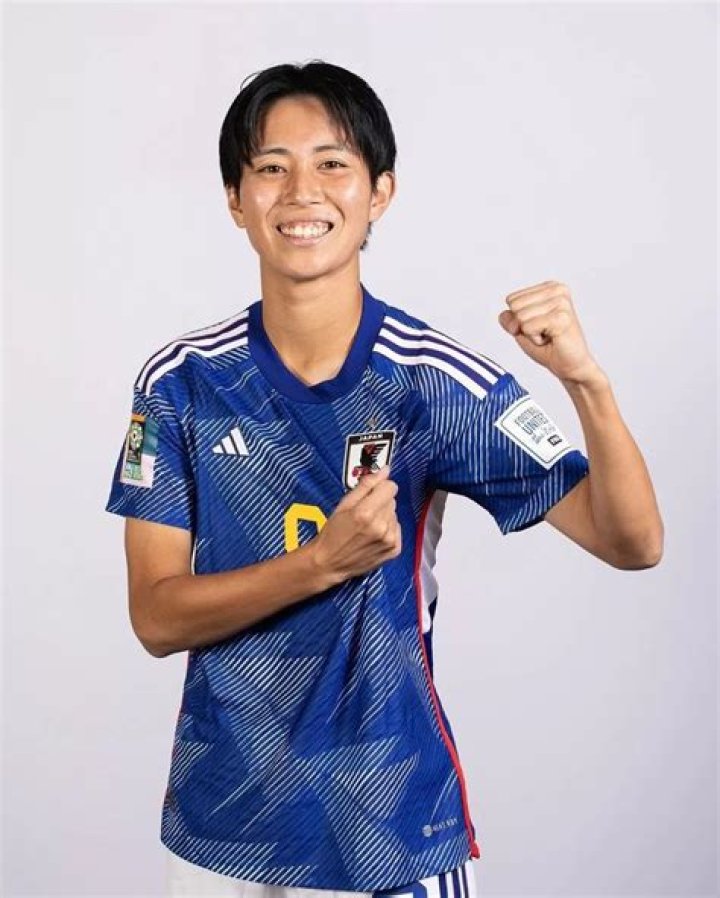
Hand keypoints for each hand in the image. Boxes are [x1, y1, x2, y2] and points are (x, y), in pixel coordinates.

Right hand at [309, 465, 401, 586]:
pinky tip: (374, 536)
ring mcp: (389, 540)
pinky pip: (397, 529)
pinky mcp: (394, 550)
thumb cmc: (333, 533)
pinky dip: (388, 530)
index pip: (391, 487)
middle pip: (392, 500)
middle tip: (363, 514)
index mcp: (366, 513)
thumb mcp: (344, 504)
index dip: (380, 487)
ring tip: (367, 527)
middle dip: (380, 502)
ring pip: (394, 514)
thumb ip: (366, 485)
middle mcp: (381, 527)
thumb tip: (384, 470)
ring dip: (383, 517)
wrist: (329, 563)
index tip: (371, 493)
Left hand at [498, 280, 602, 384]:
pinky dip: (535, 340)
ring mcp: (561, 302)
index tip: (538, 326)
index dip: (518, 319)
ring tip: (549, 335)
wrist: (570, 365)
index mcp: (549, 287)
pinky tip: (552, 339)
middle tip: (544, 332)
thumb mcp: (521, 329)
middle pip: (515, 307)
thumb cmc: (548, 346)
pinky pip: (528, 327)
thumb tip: (507, 314)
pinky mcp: (561, 317)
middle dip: (524, 326)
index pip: (511, 299)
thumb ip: (508, 318)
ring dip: (531, 334)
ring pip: (521, 317)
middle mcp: (557, 289)